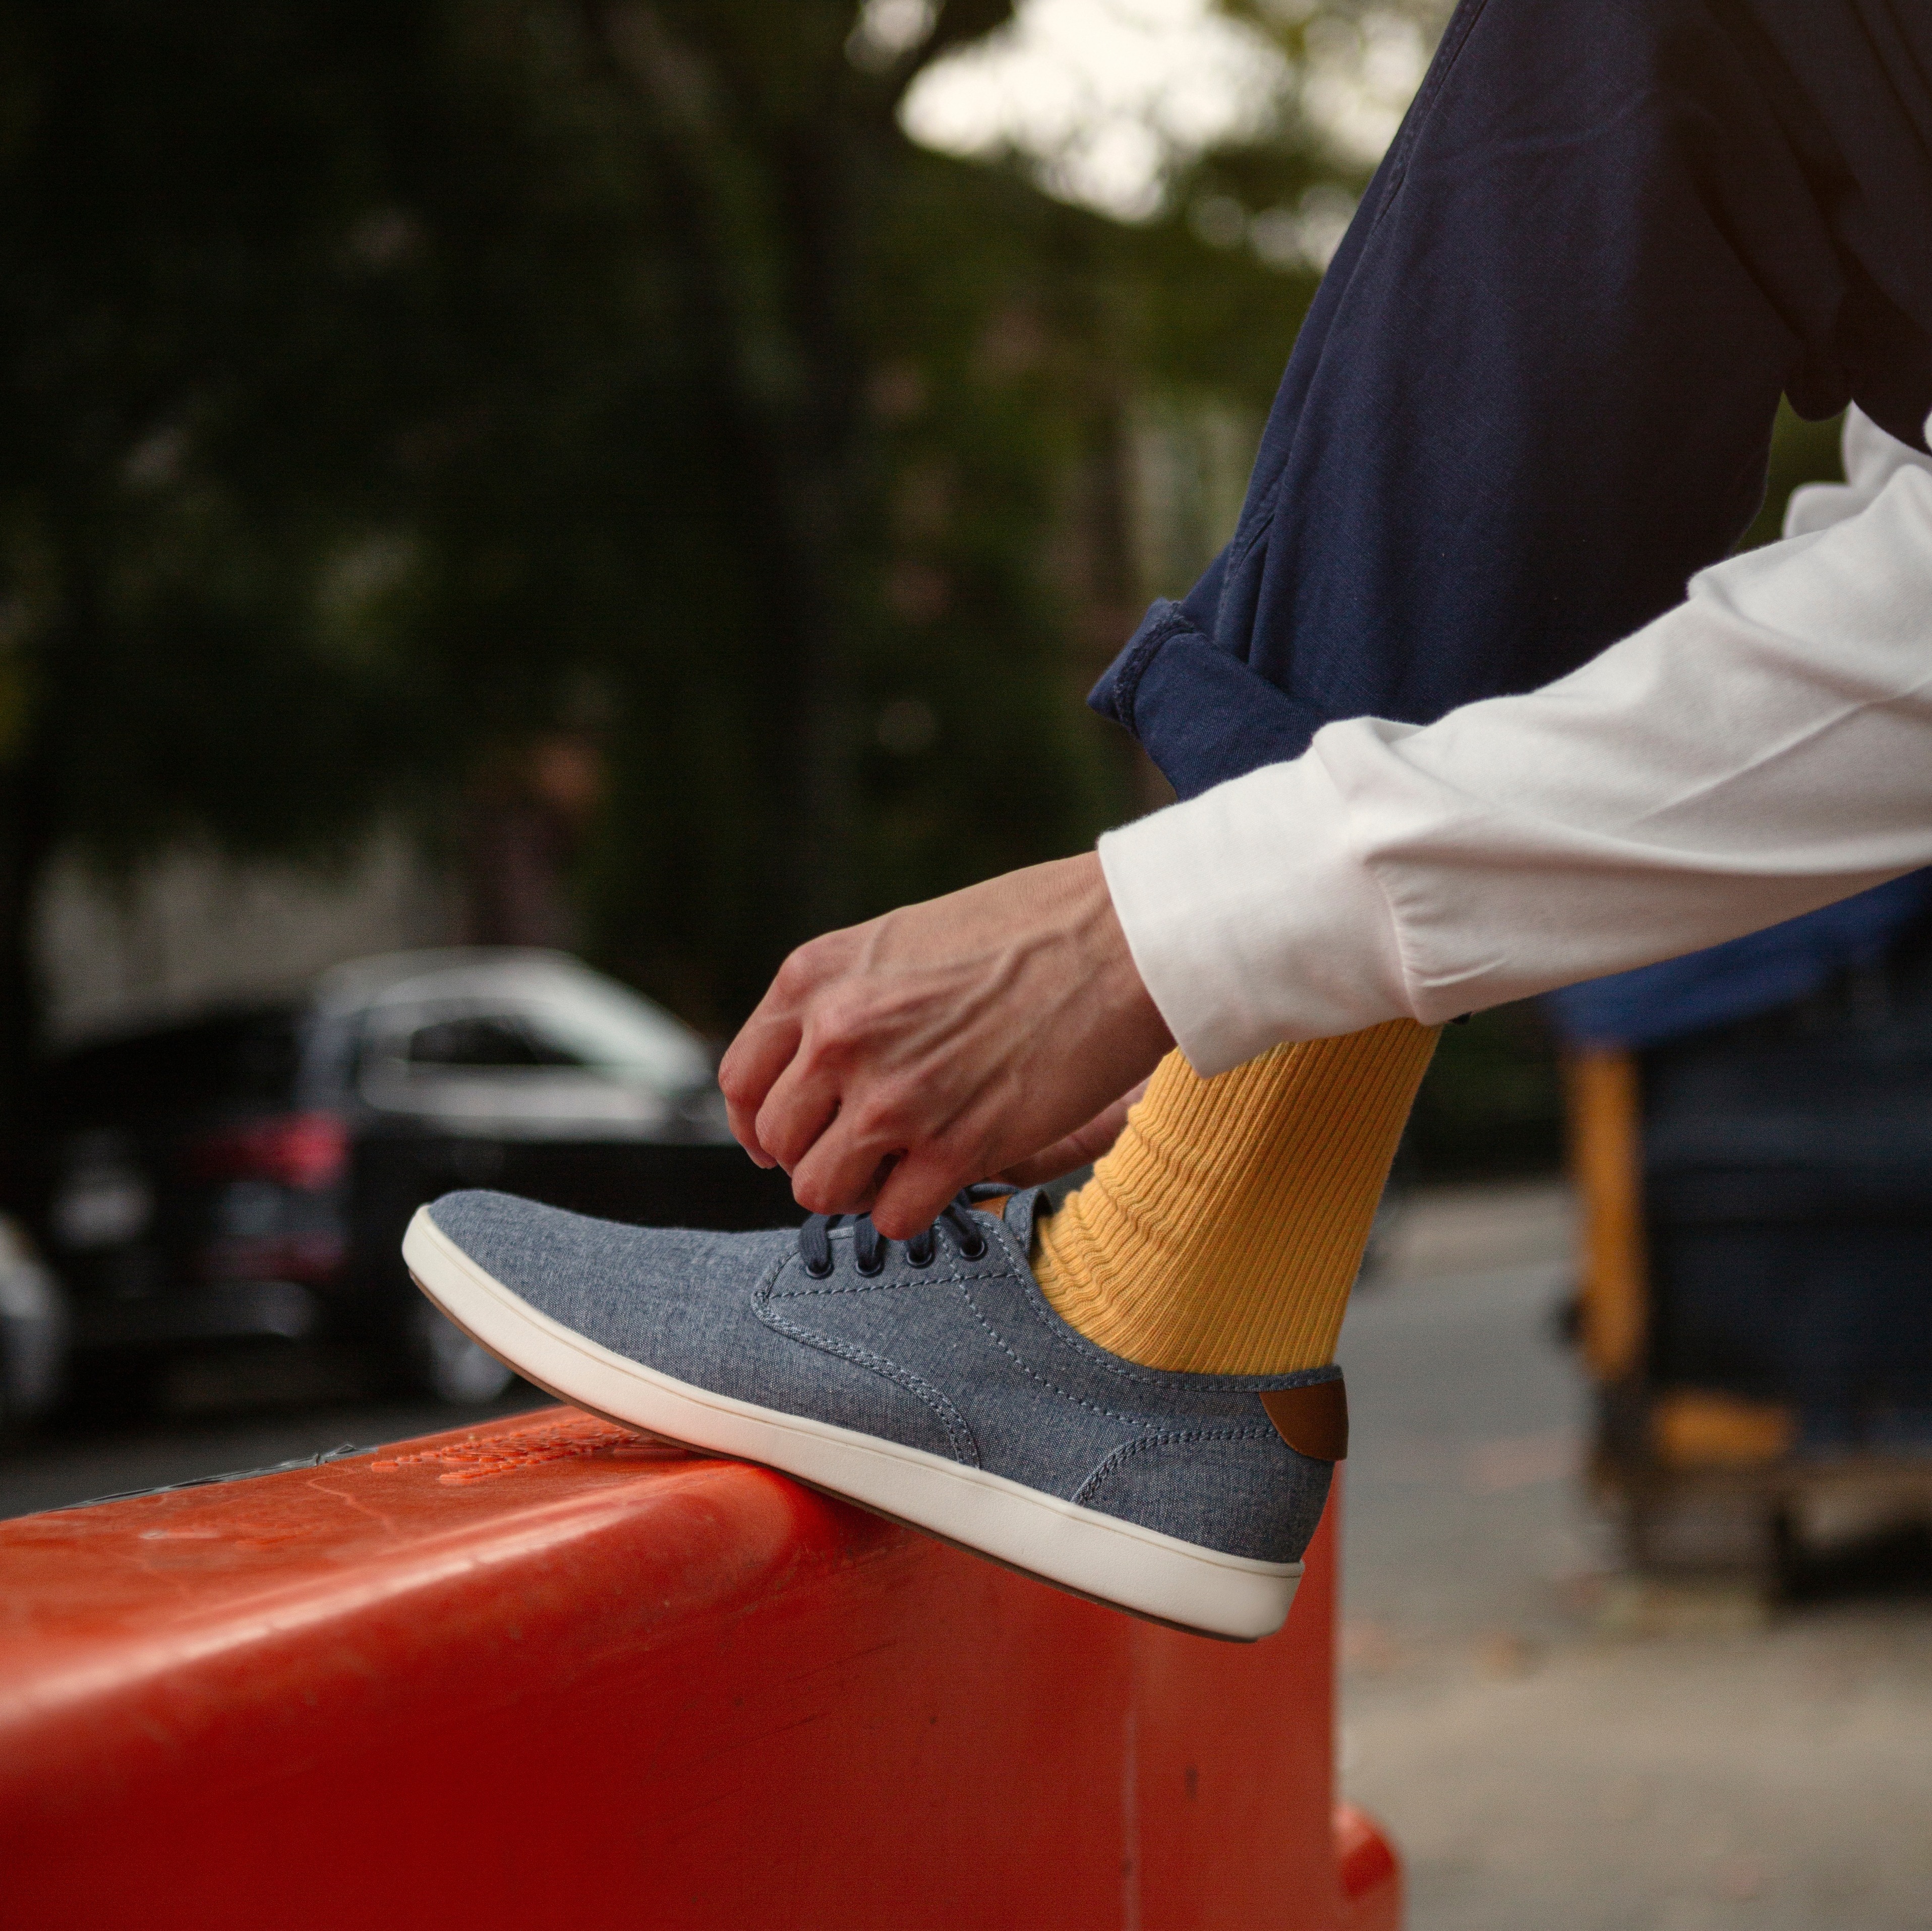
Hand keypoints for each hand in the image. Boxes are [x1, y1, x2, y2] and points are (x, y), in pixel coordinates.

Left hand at [719, 853, 1173, 1236]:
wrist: (1121, 940)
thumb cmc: (1026, 930)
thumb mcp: (901, 942)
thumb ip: (844, 1002)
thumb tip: (812, 1075)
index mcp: (816, 977)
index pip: (741, 1081)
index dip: (759, 1124)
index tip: (786, 1140)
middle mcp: (838, 1036)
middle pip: (780, 1143)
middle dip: (818, 1154)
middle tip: (866, 1150)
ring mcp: (894, 1096)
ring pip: (821, 1190)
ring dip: (860, 1188)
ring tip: (903, 1166)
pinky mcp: (955, 1147)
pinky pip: (893, 1219)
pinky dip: (912, 1211)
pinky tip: (945, 1179)